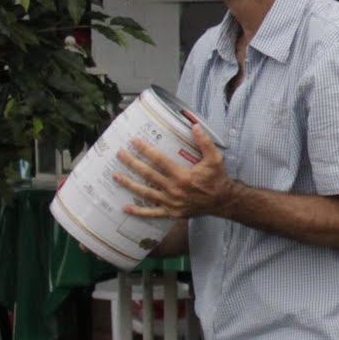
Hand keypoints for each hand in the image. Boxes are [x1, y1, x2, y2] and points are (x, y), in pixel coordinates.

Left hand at [114, 120, 233, 220]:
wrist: (223, 201)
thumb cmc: (218, 179)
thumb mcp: (215, 158)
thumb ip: (205, 142)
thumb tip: (195, 126)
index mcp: (182, 175)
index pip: (159, 160)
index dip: (145, 149)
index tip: (134, 141)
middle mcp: (173, 189)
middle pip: (147, 174)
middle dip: (132, 163)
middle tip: (120, 154)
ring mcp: (170, 202)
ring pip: (145, 192)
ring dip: (129, 184)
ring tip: (115, 175)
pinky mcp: (171, 212)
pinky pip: (151, 212)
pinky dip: (138, 211)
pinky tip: (125, 207)